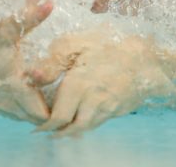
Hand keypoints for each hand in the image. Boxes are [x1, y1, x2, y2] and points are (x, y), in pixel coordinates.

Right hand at [0, 1, 52, 123]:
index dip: (58, 107)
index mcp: (17, 87)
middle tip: (64, 94)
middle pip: (39, 120)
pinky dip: (27, 109)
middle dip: (52, 110)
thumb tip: (51, 3)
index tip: (68, 94)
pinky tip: (32, 93)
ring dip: (39, 110)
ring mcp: (2, 109)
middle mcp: (10, 104)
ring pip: (28, 119)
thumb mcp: (5, 30)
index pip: (43, 114)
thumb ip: (30, 18)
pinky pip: (17, 115)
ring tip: (52, 94)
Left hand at [30, 27, 174, 135]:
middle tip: (47, 131)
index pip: (58, 117)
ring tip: (61, 129)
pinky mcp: (118, 109)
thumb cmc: (106, 44)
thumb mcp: (75, 44)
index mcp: (78, 84)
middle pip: (71, 127)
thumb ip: (52, 62)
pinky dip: (86, 124)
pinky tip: (80, 118)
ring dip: (72, 131)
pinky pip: (98, 122)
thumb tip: (31, 75)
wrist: (144, 54)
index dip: (46, 126)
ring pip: (85, 128)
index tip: (37, 128)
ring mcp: (107, 107)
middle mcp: (93, 101)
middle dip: (58, 132)